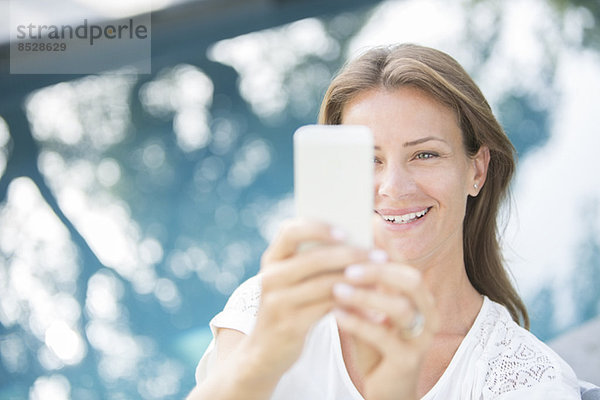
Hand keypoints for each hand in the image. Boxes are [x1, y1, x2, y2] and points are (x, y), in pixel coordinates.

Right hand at [247, 219, 370, 380]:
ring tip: (380, 279)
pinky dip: (351, 305)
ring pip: (325, 284)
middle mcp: (271, 277)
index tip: (346, 231)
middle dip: (351, 255)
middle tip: (379, 257)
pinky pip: (328, 308)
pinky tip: (370, 307)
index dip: (319, 228)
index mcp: (272, 259)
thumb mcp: (292, 282)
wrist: (264, 352)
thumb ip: (314, 263)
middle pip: (314, 258)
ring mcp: (278, 301)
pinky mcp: (290, 324)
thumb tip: (360, 245)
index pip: (291, 231)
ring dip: (356, 280)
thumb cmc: (289, 307)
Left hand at [333, 261, 438, 399]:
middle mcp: (428, 314)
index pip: (405, 265)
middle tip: (347, 268)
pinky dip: (358, 322)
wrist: (387, 390)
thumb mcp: (370, 312)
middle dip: (378, 271)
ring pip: (400, 307)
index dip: (380, 255)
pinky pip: (383, 336)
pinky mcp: (408, 360)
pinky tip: (336, 315)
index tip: (350, 249)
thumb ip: (362, 288)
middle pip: (411, 280)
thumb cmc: (376, 345)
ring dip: (366, 296)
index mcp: (420, 298)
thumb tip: (339, 255)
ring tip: (337, 290)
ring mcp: (421, 338)